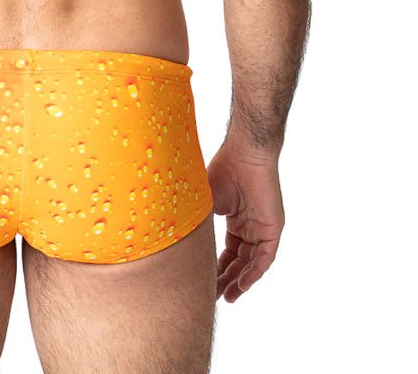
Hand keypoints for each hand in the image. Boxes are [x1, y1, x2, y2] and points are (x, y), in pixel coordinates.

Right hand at [207, 137, 284, 302]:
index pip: (227, 251)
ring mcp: (262, 228)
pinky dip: (253, 273)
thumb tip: (177, 241)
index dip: (216, 268)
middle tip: (213, 295)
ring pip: (252, 263)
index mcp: (234, 219)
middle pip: (239, 261)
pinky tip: (241, 285)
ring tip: (226, 297)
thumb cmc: (223, 170)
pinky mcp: (273, 229)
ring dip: (240, 282)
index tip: (204, 282)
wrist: (244, 154)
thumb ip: (198, 223)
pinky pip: (265, 258)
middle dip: (226, 279)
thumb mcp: (205, 202)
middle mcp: (249, 226)